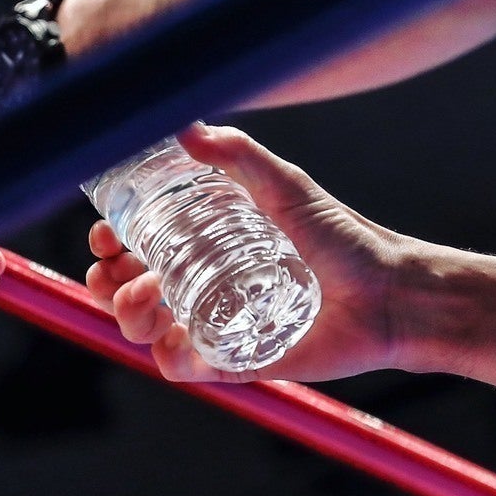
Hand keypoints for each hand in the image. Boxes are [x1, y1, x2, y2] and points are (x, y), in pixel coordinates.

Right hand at [86, 125, 404, 384]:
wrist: (392, 292)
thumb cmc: (342, 235)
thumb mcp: (284, 184)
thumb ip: (236, 153)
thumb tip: (184, 128)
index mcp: (205, 246)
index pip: (137, 248)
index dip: (109, 245)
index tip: (103, 234)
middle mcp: (204, 287)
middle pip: (129, 292)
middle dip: (105, 283)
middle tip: (110, 268)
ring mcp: (218, 325)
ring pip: (146, 331)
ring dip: (128, 314)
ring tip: (147, 292)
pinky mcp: (237, 362)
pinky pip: (185, 367)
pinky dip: (168, 354)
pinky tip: (171, 332)